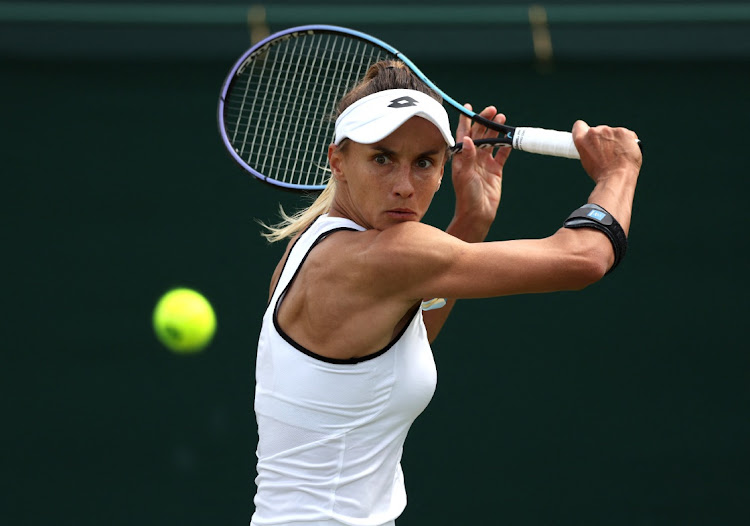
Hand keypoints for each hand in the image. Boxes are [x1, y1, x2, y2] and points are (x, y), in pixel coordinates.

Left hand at [450, 104, 511, 235]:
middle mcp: (472, 158)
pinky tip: (511, 138)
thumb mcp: (465, 175)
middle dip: (485, 121)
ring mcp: (484, 164)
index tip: (468, 108)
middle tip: (492, 110)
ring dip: (496, 130)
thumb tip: (468, 138)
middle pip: (479, 134)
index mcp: (461, 158)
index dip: (465, 121)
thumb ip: (468, 157)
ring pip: (491, 142)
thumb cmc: (466, 196)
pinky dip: (506, 146)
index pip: (463, 135)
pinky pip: (502, 154)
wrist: (478, 213)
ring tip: (502, 118)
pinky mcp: (495, 170)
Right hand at [572, 120, 641, 183]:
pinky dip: (627, 142)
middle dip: (603, 138)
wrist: (617, 177)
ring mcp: (610, 131)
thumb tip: (595, 145)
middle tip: (608, 152)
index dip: (584, 130)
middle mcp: (594, 132)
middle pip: (599, 130)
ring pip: (613, 133)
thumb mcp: (587, 161)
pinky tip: (626, 152)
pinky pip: (626, 135)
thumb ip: (588, 148)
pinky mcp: (624, 132)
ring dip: (616, 140)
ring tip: (618, 155)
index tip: (589, 136)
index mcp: (582, 139)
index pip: (579, 126)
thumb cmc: (602, 174)